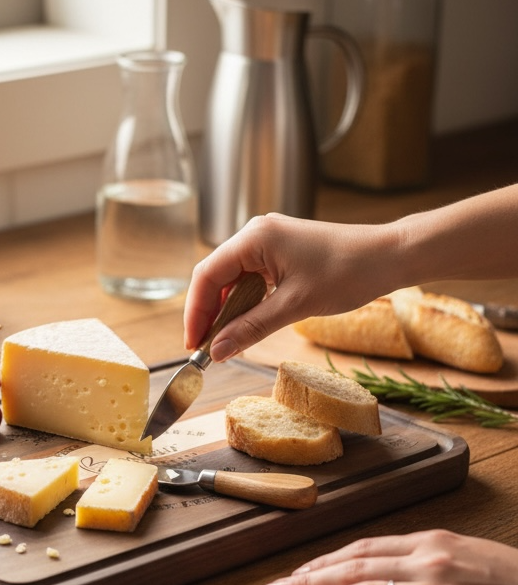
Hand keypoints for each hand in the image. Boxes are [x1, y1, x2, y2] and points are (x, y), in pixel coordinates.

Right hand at [184, 213, 398, 361]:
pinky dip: (246, 303)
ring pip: (233, 279)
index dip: (196, 312)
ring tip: (225, 342)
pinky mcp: (282, 251)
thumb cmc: (348, 272)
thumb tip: (217, 351)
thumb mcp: (295, 306)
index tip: (194, 344)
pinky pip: (252, 278)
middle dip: (209, 314)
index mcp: (255, 237)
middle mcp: (256, 233)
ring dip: (228, 311)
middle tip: (206, 348)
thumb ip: (251, 328)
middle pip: (216, 276)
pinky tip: (247, 325)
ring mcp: (269, 241)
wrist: (389, 257)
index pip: (208, 275)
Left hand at [262, 530, 517, 584]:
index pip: (363, 550)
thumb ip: (431, 560)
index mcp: (431, 542)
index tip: (295, 574)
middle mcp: (428, 562)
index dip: (323, 563)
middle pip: (352, 569)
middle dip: (307, 581)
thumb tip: (393, 568)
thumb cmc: (517, 581)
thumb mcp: (470, 556)